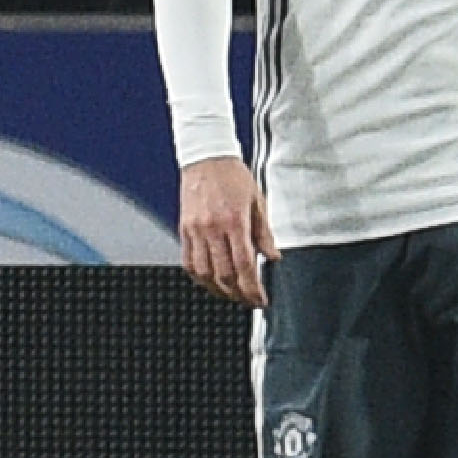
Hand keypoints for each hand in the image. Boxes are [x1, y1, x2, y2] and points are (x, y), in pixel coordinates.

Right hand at [178, 155, 271, 309]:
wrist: (206, 157)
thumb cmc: (232, 175)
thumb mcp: (257, 202)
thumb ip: (264, 233)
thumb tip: (272, 257)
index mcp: (234, 221)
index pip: (244, 266)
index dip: (253, 288)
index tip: (259, 299)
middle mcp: (212, 228)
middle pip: (224, 274)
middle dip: (238, 294)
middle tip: (248, 300)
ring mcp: (195, 229)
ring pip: (204, 272)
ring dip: (218, 289)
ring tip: (230, 294)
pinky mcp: (184, 228)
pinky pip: (188, 261)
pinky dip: (199, 276)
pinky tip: (209, 280)